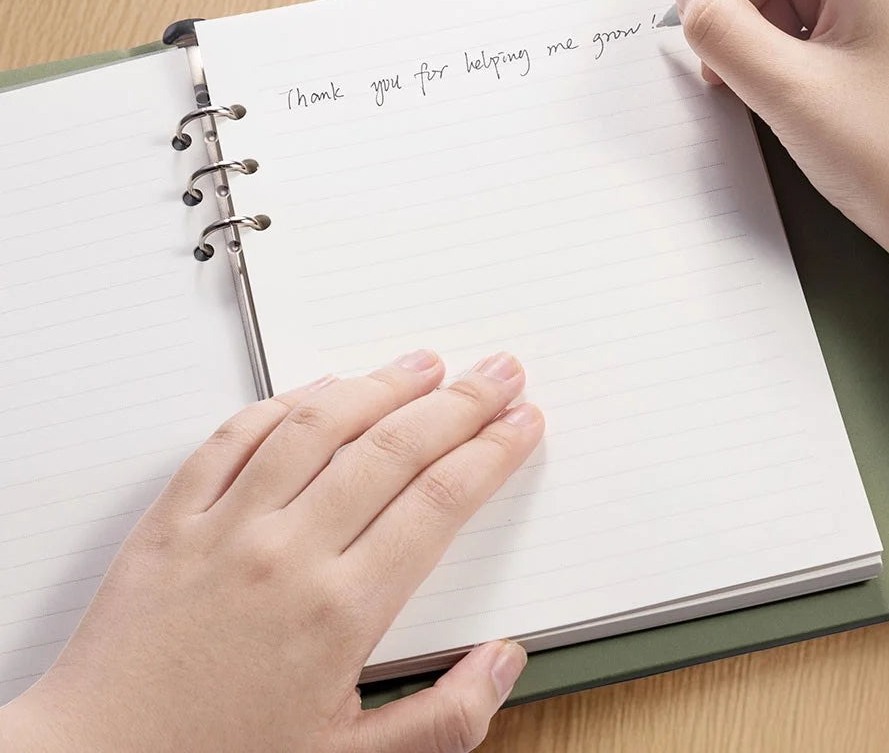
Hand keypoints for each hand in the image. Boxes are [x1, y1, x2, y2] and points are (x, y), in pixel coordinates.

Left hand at [0, 350, 542, 752]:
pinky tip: (320, 386)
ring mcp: (226, 527)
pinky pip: (234, 437)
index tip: (521, 422)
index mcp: (340, 612)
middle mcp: (287, 554)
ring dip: (380, 384)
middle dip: (460, 403)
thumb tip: (503, 663)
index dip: (492, 452)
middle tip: (496, 373)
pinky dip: (284, 400)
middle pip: (394, 449)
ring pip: (319, 425)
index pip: (440, 502)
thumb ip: (442, 719)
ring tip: (424, 363)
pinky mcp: (175, 518)